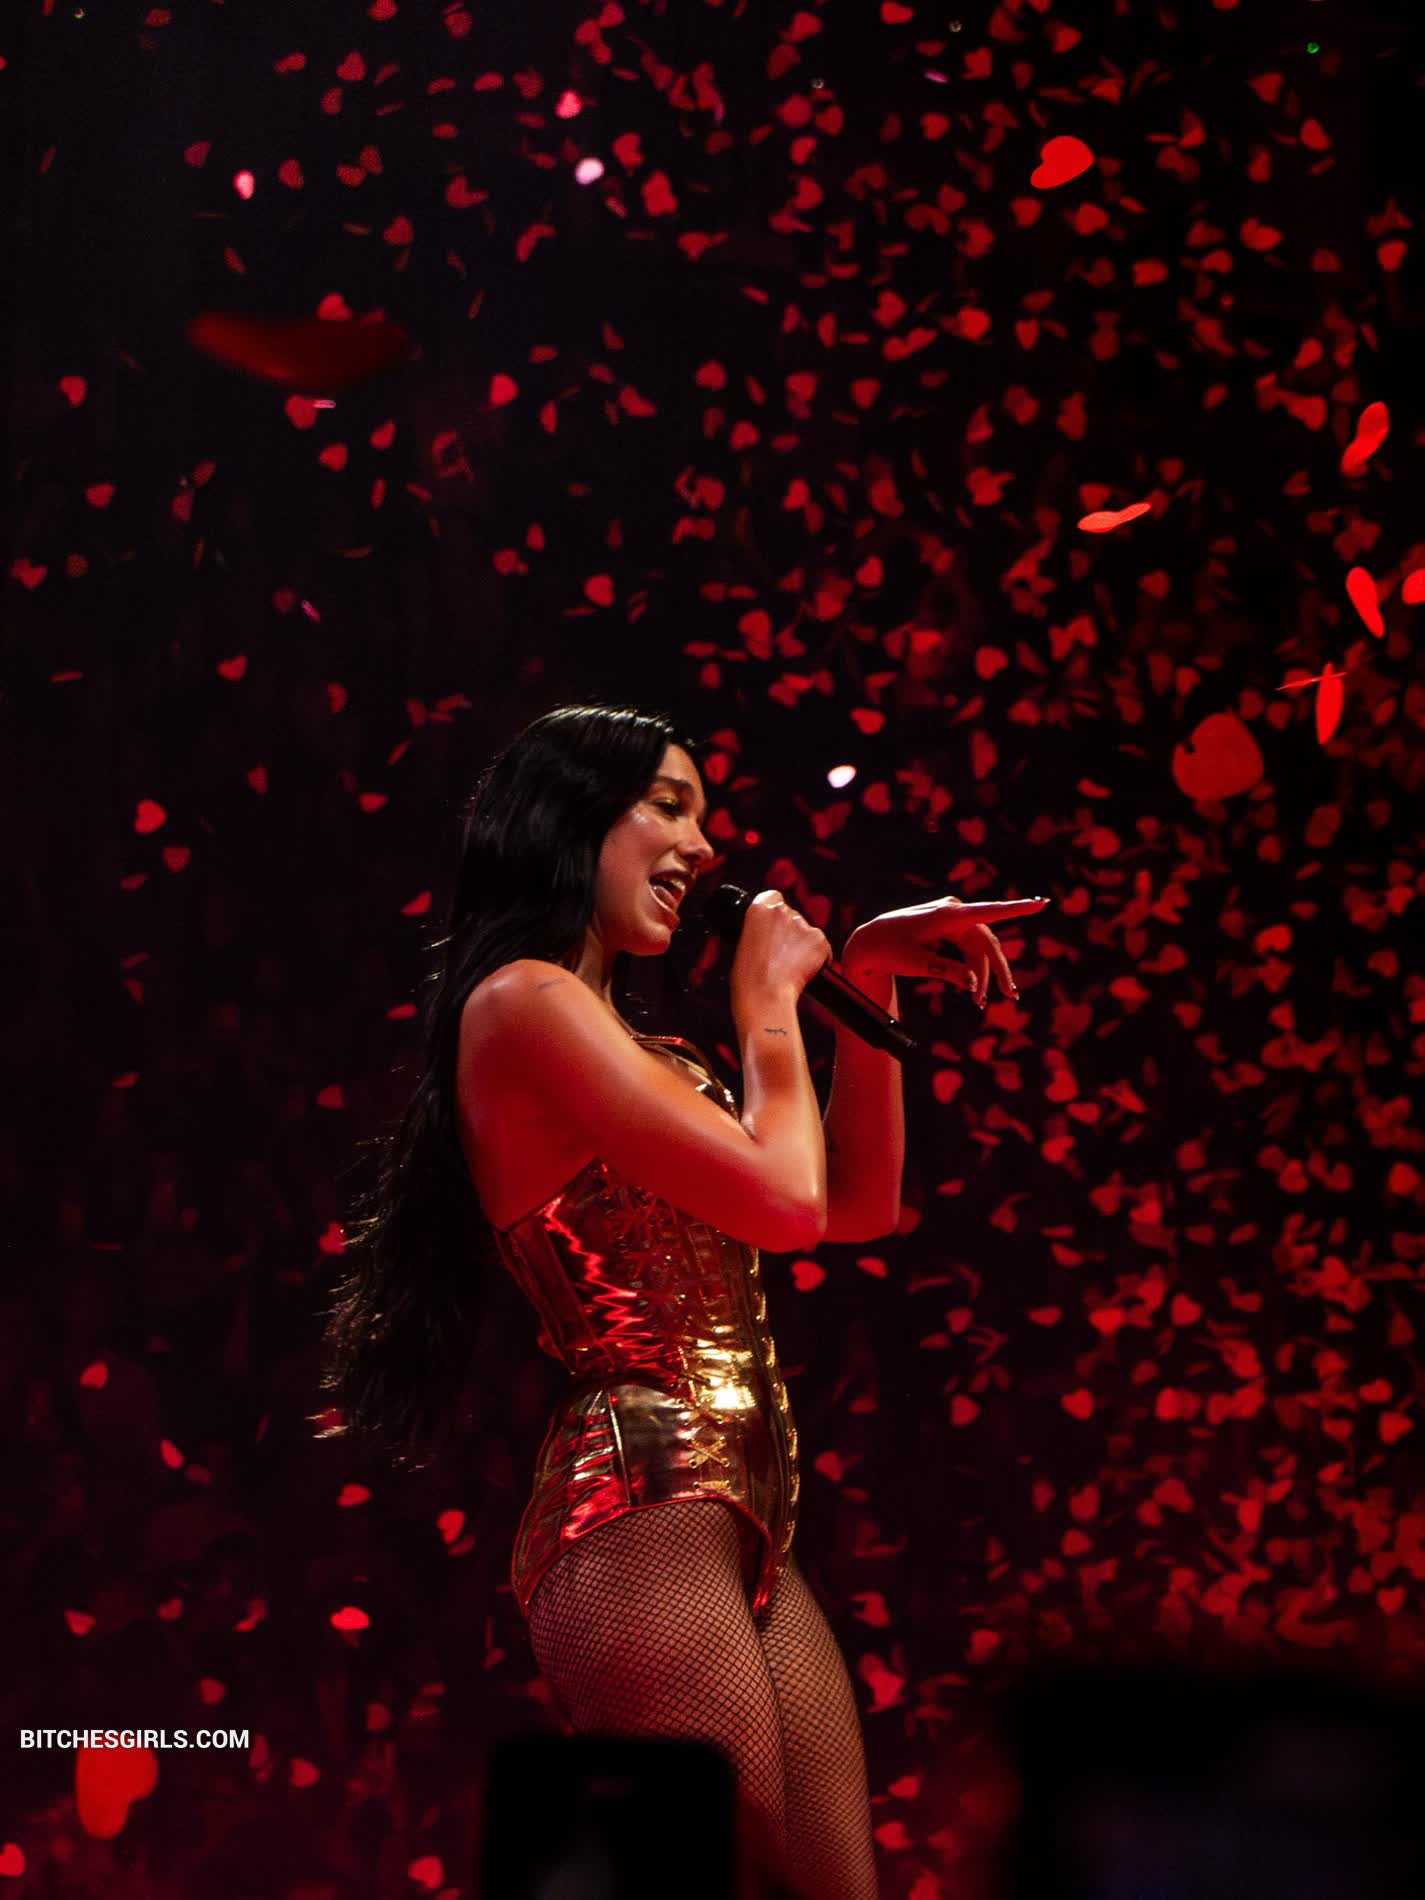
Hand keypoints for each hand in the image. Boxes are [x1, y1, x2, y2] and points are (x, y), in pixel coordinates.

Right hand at [730, 889, 833, 1011]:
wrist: (766, 996)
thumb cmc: (750, 978)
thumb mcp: (743, 943)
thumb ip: (758, 929)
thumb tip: (769, 932)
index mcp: (759, 908)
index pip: (774, 897)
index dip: (775, 915)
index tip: (773, 928)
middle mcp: (782, 911)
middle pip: (792, 915)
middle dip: (790, 931)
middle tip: (781, 954)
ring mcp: (803, 925)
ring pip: (807, 931)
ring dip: (803, 944)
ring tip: (790, 966)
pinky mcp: (820, 940)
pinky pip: (823, 946)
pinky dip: (819, 957)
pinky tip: (805, 970)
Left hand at [844, 894, 1051, 1008]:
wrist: (868, 943)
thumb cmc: (888, 950)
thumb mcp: (916, 964)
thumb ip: (946, 971)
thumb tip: (973, 982)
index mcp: (946, 915)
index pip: (989, 912)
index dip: (1017, 910)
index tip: (1041, 904)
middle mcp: (953, 912)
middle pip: (987, 942)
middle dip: (998, 971)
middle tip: (1010, 996)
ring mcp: (952, 919)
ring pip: (980, 948)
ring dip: (984, 974)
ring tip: (980, 1002)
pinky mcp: (949, 928)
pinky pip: (970, 948)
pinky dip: (973, 968)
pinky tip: (976, 990)